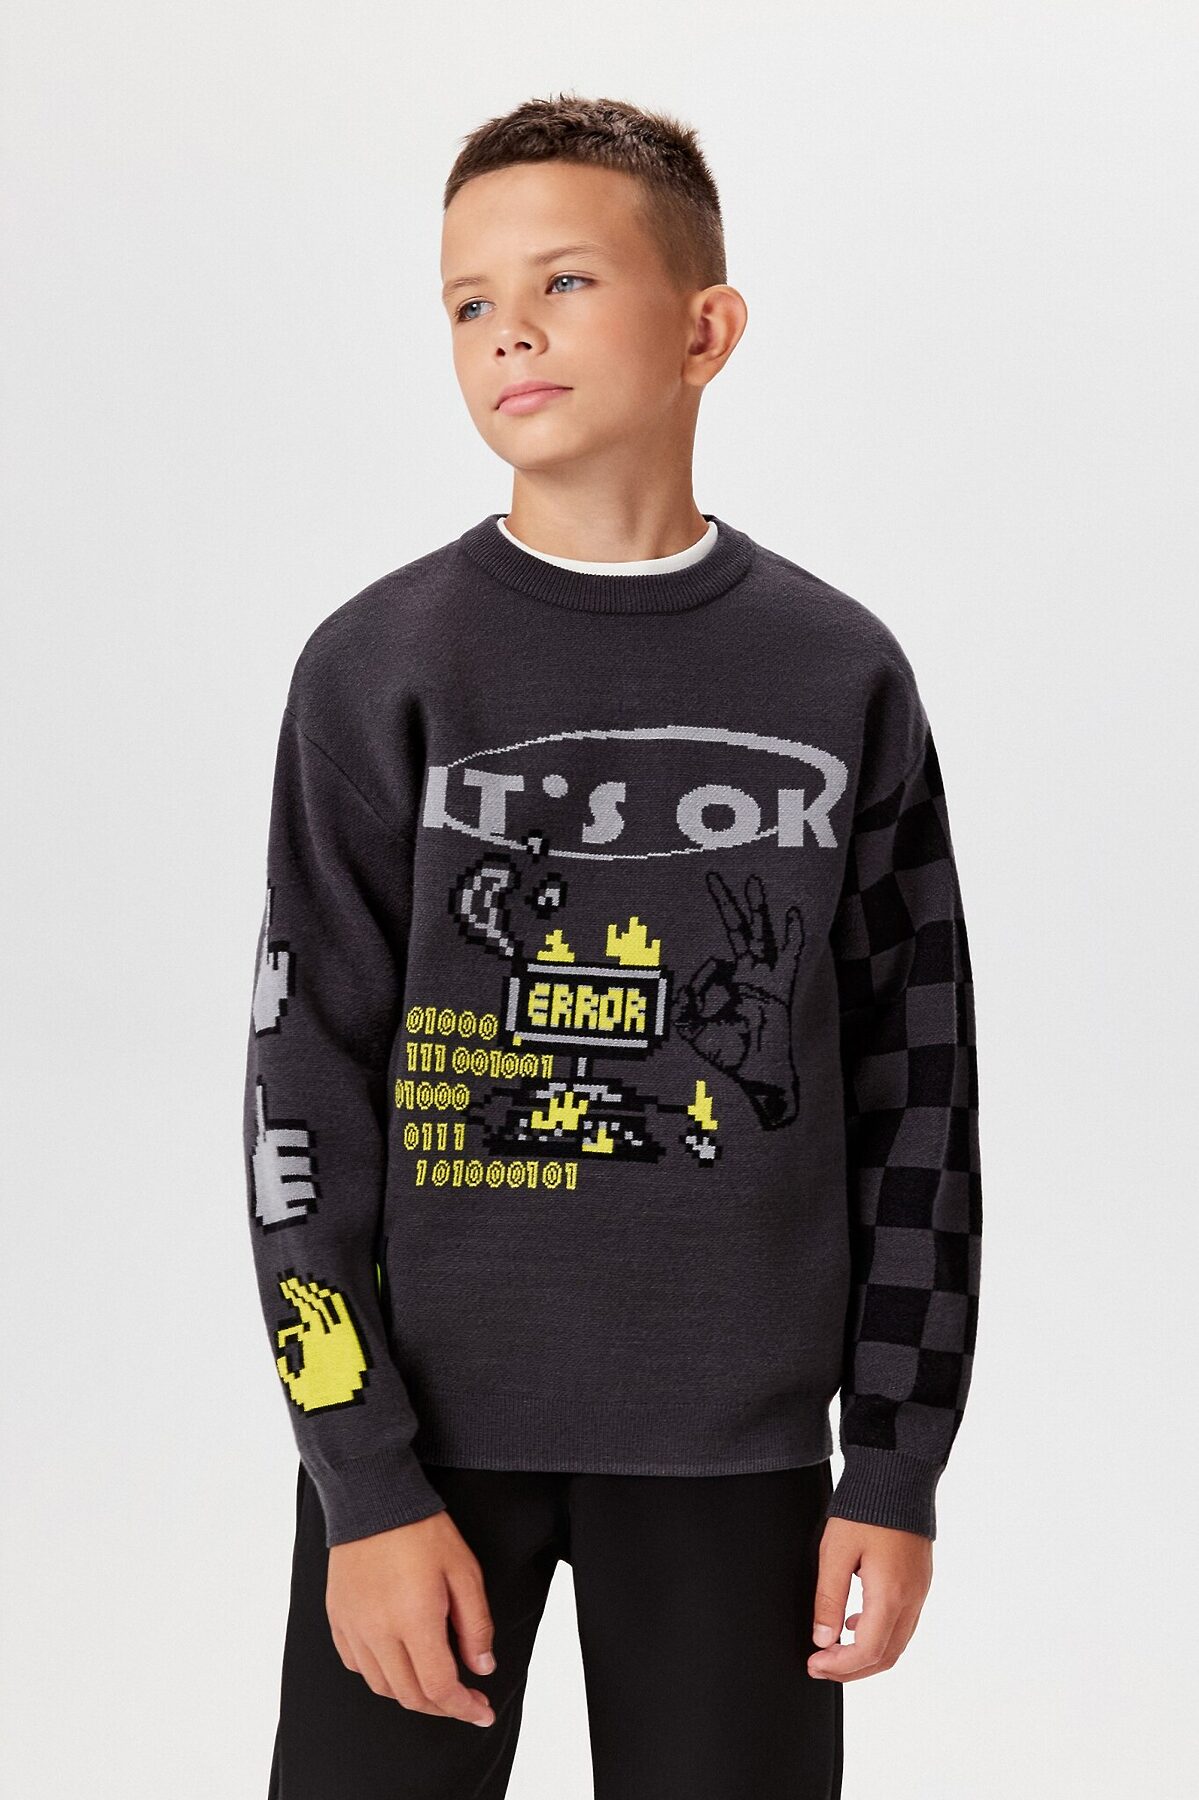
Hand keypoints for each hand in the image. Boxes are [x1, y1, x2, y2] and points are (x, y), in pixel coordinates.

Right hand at [327, 1509, 497, 1726]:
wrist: (373, 1499)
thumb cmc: (422, 1531)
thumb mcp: (464, 1571)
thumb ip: (475, 1625)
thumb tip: (481, 1668)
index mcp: (414, 1619)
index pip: (439, 1686)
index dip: (463, 1707)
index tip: (482, 1712)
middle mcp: (379, 1631)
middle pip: (410, 1695)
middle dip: (442, 1706)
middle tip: (465, 1700)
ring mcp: (353, 1628)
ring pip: (383, 1687)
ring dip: (412, 1694)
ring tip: (434, 1682)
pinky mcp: (338, 1620)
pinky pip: (358, 1666)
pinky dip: (381, 1676)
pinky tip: (398, 1663)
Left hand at [672, 872, 803, 1127]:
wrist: (756, 1075)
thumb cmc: (728, 1055)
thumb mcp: (691, 1029)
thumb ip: (682, 1006)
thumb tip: (687, 983)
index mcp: (727, 983)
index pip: (709, 964)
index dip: (701, 979)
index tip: (699, 1002)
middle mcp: (747, 975)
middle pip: (735, 929)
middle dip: (725, 903)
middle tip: (712, 875)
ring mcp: (765, 978)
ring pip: (759, 934)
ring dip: (756, 908)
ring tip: (753, 881)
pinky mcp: (780, 987)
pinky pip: (789, 956)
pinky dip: (793, 936)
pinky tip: (794, 913)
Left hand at [807, 1516, 932, 1681]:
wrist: (898, 1477)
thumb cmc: (867, 1509)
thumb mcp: (835, 1552)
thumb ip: (829, 1599)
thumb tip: (823, 1639)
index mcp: (891, 1595)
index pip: (868, 1651)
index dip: (839, 1666)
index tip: (815, 1664)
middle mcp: (911, 1600)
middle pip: (885, 1656)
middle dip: (851, 1669)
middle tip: (821, 1665)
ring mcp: (919, 1592)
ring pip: (896, 1644)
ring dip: (866, 1655)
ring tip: (834, 1649)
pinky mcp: (919, 1583)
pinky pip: (903, 1625)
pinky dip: (879, 1636)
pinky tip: (856, 1623)